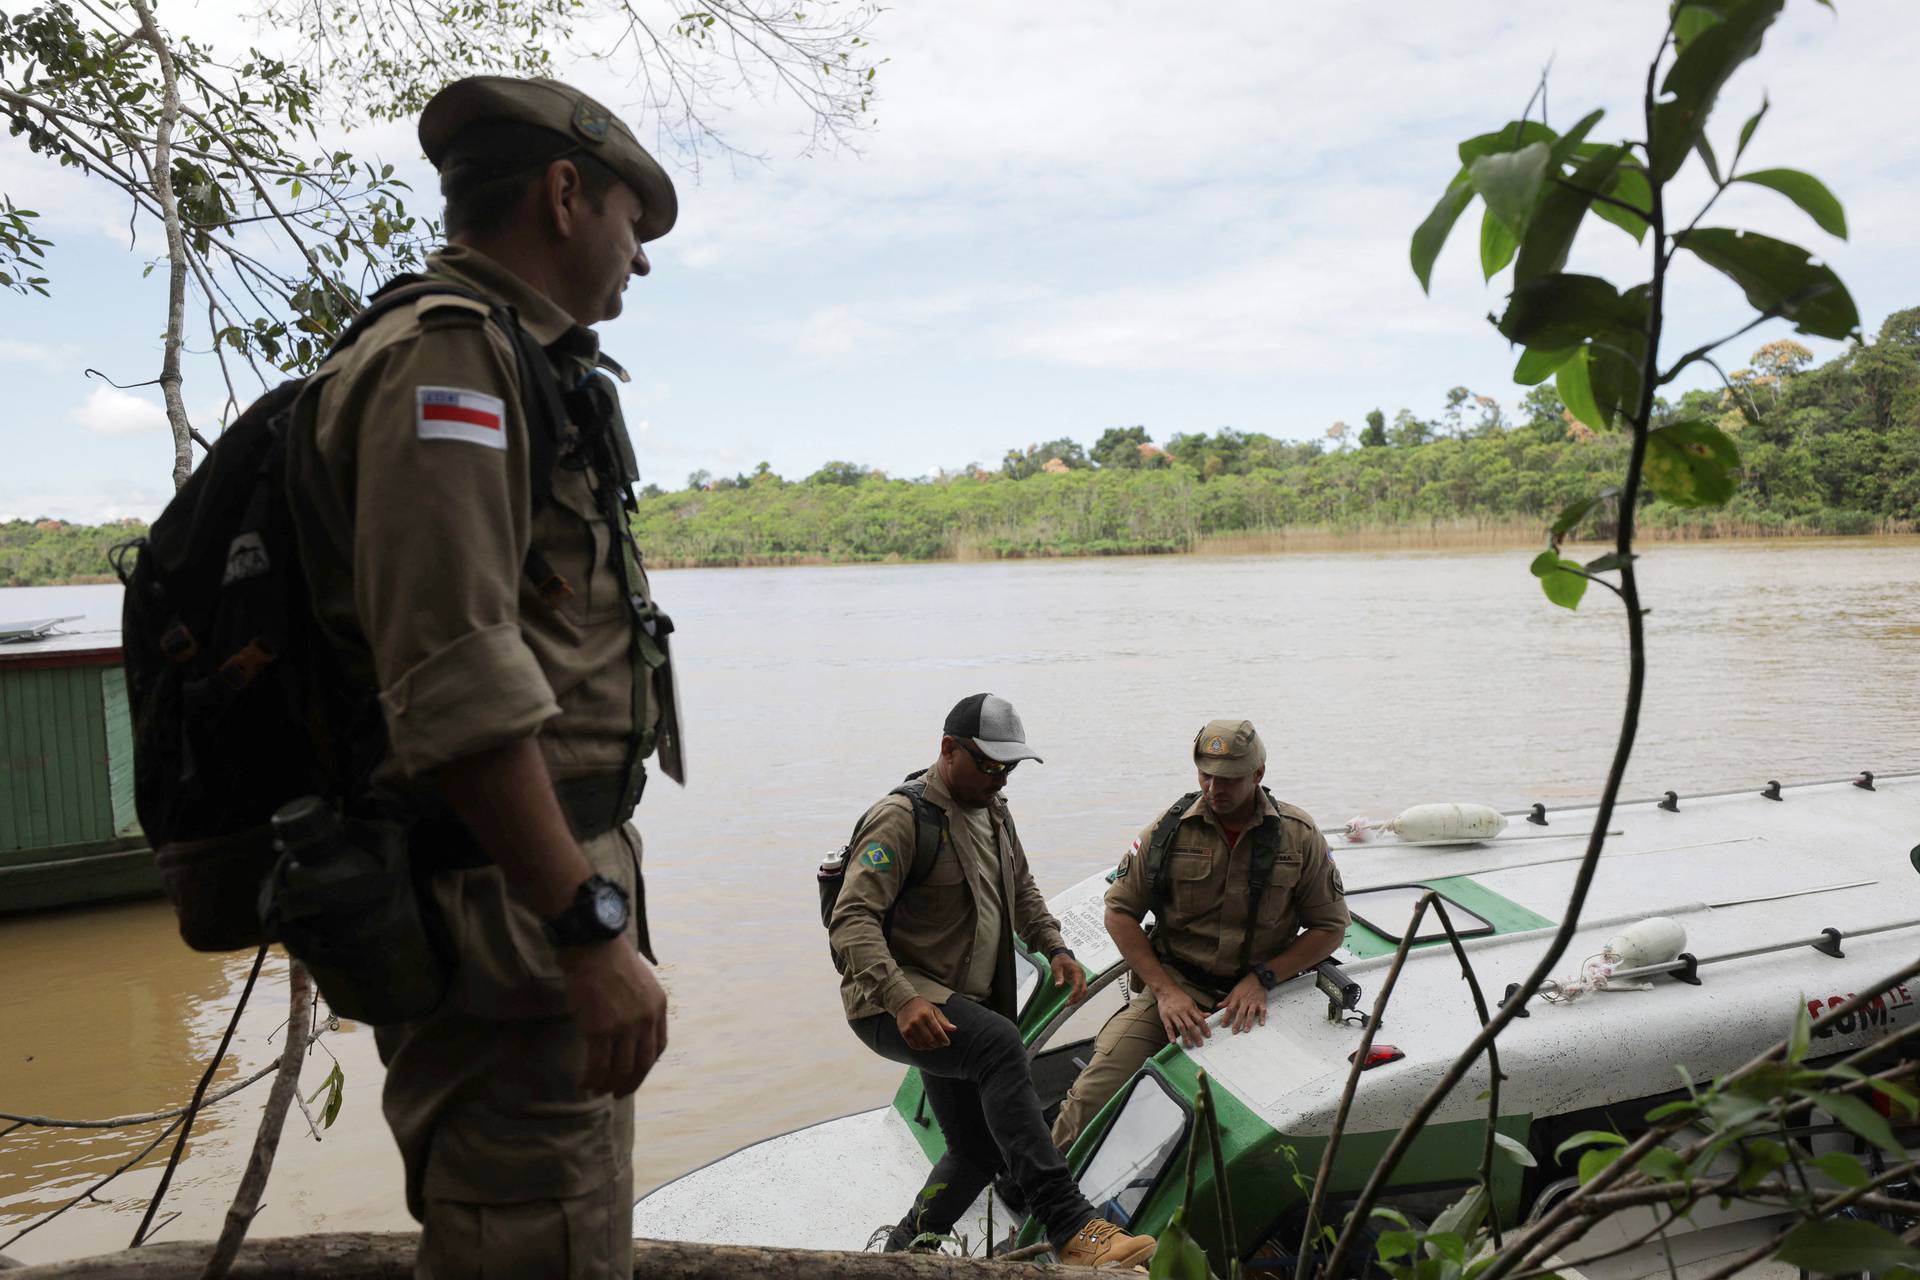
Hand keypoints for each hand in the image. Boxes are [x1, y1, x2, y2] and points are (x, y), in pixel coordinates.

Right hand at [559, 941, 667, 1096]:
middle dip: (631, 1083)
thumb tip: (628, 1029)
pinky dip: (591, 1080)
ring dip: (608, 1085)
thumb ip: (640, 1005)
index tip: (635, 1074)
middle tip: (618, 1094)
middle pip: (643, 1064)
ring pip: (620, 1070)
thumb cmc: (610, 958)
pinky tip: (584, 1084)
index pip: (658, 1047)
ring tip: (597, 1090)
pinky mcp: (600, 1031)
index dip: (646, 1066)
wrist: (592, 945)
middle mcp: (646, 1020)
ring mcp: (624, 1027)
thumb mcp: (640, 981)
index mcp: (658, 1006)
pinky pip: (598, 1066)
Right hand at [897, 997, 957, 1049]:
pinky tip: (924, 1045)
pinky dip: (920, 1048)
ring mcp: (909, 1027)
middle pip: (930, 1039)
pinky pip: (913, 1045)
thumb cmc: (922, 1007)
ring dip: (930, 1047)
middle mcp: (917, 1021)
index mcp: (926, 1014)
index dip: (943, 1039)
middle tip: (940, 1044)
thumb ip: (943, 1020)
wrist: (904, 1002)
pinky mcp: (904, 1032)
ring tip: (933, 1045)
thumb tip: (954, 1028)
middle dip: (938, 1044)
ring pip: (922, 1044)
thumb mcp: (934, 1010)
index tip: (947, 1043)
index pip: (937, 1031)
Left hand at [1051, 953, 1087, 1004]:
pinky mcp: (1079, 980)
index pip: (1078, 984)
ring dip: (1077, 999)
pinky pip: (1081, 990)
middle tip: (1067, 1004)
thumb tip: (1058, 985)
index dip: (1074, 993)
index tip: (1068, 1000)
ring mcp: (1081, 978)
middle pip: (1084, 990)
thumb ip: (1058, 977)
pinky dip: (1077, 996)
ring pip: (1084, 991)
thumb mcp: (1056, 968)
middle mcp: (1082, 975)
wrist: (1061, 956)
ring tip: (1068, 1004)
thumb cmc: (1059, 961)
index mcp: (1077, 971)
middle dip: (1077, 998)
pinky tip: (1071, 1000)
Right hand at [1155, 984, 1212, 1047]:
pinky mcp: (1164, 1016)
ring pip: (1180, 1027)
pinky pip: (1168, 1027)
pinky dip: (1171, 1035)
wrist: (1166, 990)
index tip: (1208, 1035)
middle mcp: (1182, 1011)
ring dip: (1185, 1037)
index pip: (1199, 1019)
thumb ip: (1198, 1011)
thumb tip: (1209, 1015)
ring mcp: (1173, 1014)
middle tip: (1200, 1044)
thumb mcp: (1191, 1003)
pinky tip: (1173, 1042)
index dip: (1204, 1027)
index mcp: (1190, 1008)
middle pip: (1190, 1025)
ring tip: (1189, 1045)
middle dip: (1196, 1035)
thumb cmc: (1180, 997)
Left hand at [1220, 973, 1268, 1034]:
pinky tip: (1261, 1024)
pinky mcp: (1261, 1003)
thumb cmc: (1244, 985)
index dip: (1226, 1017)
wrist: (1257, 978)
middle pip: (1240, 1013)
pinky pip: (1262, 1011)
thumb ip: (1226, 1000)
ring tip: (1246, 1030)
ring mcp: (1254, 1002)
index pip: (1230, 1009)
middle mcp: (1245, 1001)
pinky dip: (1262, 1017)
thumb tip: (1218, 1006)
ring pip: (1250, 1013)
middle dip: (1237, 1023)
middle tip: (1235, 1031)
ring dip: (1248, 1022)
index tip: (1223, 1025)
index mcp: (1237, 998)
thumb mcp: (1233, 991)